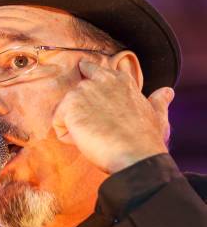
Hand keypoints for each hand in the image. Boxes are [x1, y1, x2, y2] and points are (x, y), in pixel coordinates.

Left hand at [52, 59, 173, 173]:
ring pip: (66, 111)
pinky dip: (68, 138)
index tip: (92, 101)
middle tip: (96, 128)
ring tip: (95, 138)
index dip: (89, 87)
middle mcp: (100, 80)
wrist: (135, 155)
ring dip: (75, 128)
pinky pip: (58, 125)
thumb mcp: (157, 115)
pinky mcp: (69, 107)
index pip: (93, 71)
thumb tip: (167, 91)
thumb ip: (158, 101)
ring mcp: (83, 92)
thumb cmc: (146, 139)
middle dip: (78, 111)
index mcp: (120, 80)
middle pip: (75, 93)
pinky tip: (86, 142)